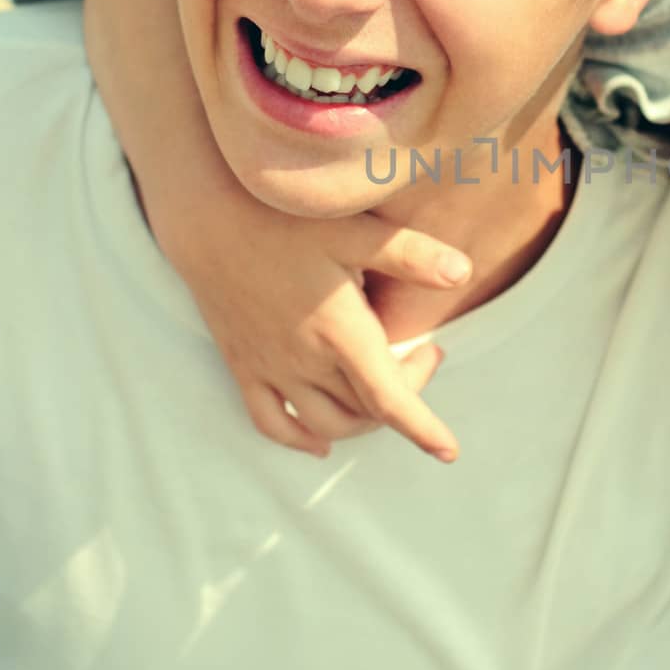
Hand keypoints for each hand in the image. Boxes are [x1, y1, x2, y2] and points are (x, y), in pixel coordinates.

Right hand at [168, 193, 471, 462]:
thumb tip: (462, 273)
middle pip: (365, 411)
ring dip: (362, 420)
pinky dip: (298, 439)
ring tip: (384, 383)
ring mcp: (270, 367)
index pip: (388, 399)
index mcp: (338, 331)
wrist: (207, 218)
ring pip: (324, 425)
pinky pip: (270, 422)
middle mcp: (304, 360)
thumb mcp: (354, 230)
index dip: (422, 428)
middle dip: (405, 396)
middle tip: (421, 354)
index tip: (448, 451)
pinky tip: (320, 442)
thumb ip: (410, 254)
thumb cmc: (284, 219)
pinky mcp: (243, 365)